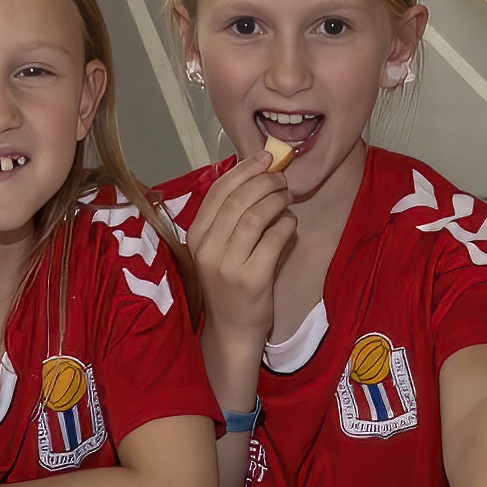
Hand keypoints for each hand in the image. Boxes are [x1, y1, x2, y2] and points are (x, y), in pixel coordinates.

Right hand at [178, 151, 298, 358]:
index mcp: (196, 236)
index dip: (243, 170)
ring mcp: (228, 265)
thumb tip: (254, 174)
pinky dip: (286, 225)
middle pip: (238, 201)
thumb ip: (229, 217)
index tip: (264, 158)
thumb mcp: (218, 248)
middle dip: (264, 182)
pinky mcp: (252, 278)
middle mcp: (207, 249)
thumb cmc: (228, 282)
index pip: (218, 192)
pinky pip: (273, 239)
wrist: (232, 328)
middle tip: (282, 178)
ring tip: (287, 197)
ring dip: (276, 201)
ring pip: (255, 217)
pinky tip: (290, 223)